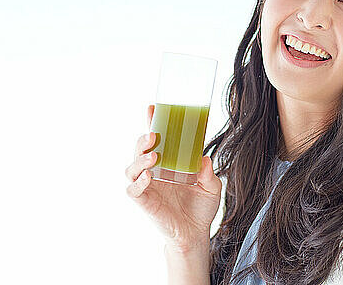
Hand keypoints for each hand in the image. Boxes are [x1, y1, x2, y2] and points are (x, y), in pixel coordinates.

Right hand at [125, 104, 221, 249]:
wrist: (196, 234)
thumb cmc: (201, 208)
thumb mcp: (211, 187)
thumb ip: (208, 173)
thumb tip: (204, 158)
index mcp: (169, 163)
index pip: (157, 140)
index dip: (152, 123)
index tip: (152, 108)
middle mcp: (154, 172)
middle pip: (140, 150)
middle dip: (143, 140)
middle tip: (154, 135)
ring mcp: (147, 186)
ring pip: (131, 168)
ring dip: (139, 159)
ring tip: (154, 155)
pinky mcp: (144, 202)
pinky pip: (133, 190)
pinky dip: (138, 181)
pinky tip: (148, 176)